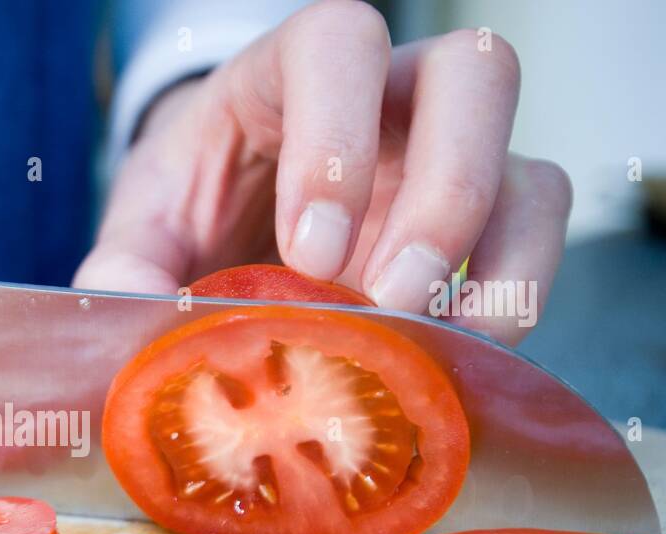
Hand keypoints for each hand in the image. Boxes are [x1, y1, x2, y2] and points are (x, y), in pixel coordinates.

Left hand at [75, 0, 572, 344]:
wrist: (231, 213)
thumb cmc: (195, 199)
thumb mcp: (146, 225)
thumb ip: (127, 268)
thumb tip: (126, 322)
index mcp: (291, 71)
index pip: (338, 46)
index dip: (336, 139)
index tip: (309, 253)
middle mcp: (392, 97)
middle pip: (471, 79)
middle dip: (442, 197)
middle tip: (386, 298)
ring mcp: (450, 158)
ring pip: (529, 165)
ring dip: (497, 260)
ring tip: (438, 342)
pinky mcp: (484, 221)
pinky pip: (539, 237)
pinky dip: (514, 299)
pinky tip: (459, 355)